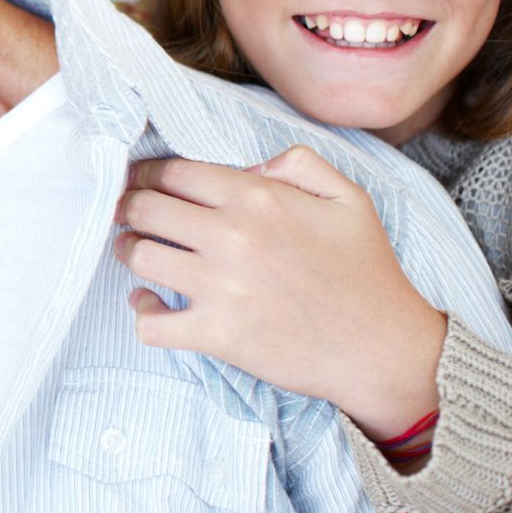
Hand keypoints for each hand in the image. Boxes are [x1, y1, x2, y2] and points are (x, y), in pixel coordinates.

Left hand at [114, 146, 445, 439]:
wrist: (385, 349)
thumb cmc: (367, 272)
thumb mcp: (348, 197)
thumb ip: (298, 163)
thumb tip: (247, 169)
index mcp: (258, 198)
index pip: (174, 172)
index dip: (148, 174)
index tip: (141, 181)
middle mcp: (232, 236)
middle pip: (145, 207)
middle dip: (128, 206)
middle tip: (127, 212)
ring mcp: (221, 287)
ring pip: (139, 255)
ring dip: (128, 250)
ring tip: (134, 250)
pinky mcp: (217, 334)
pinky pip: (151, 323)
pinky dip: (142, 312)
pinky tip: (149, 302)